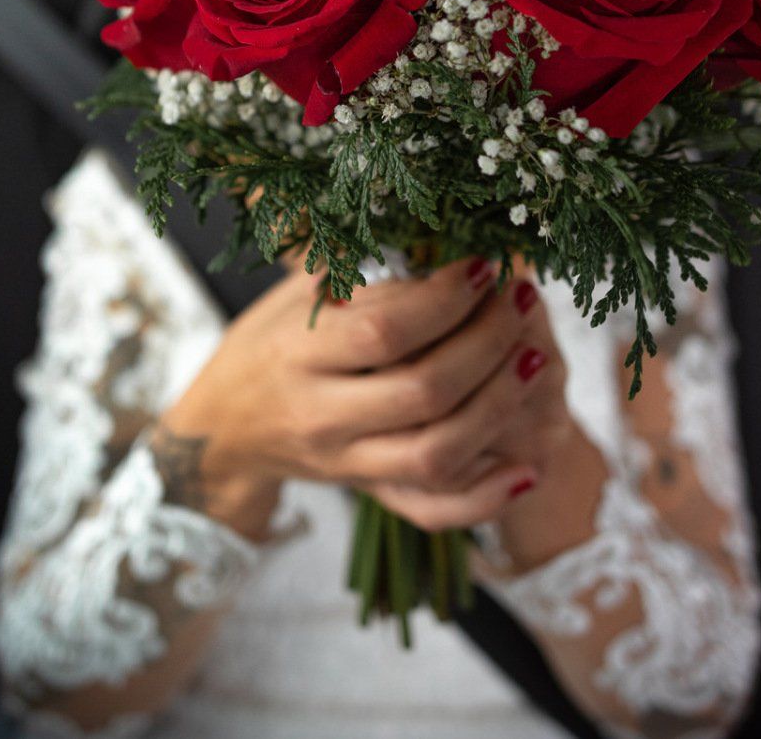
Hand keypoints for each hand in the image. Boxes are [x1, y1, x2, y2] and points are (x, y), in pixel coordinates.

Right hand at [160, 257, 554, 535]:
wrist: (225, 431)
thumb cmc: (271, 345)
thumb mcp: (297, 299)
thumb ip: (362, 282)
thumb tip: (446, 249)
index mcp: (299, 356)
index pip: (385, 332)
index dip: (446, 298)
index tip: (484, 265)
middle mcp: (322, 417)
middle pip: (424, 393)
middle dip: (488, 343)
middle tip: (520, 301)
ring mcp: (347, 463)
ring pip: (438, 454)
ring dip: (499, 406)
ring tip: (534, 358)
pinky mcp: (369, 493)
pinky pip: (434, 510)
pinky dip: (487, 496)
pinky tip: (528, 465)